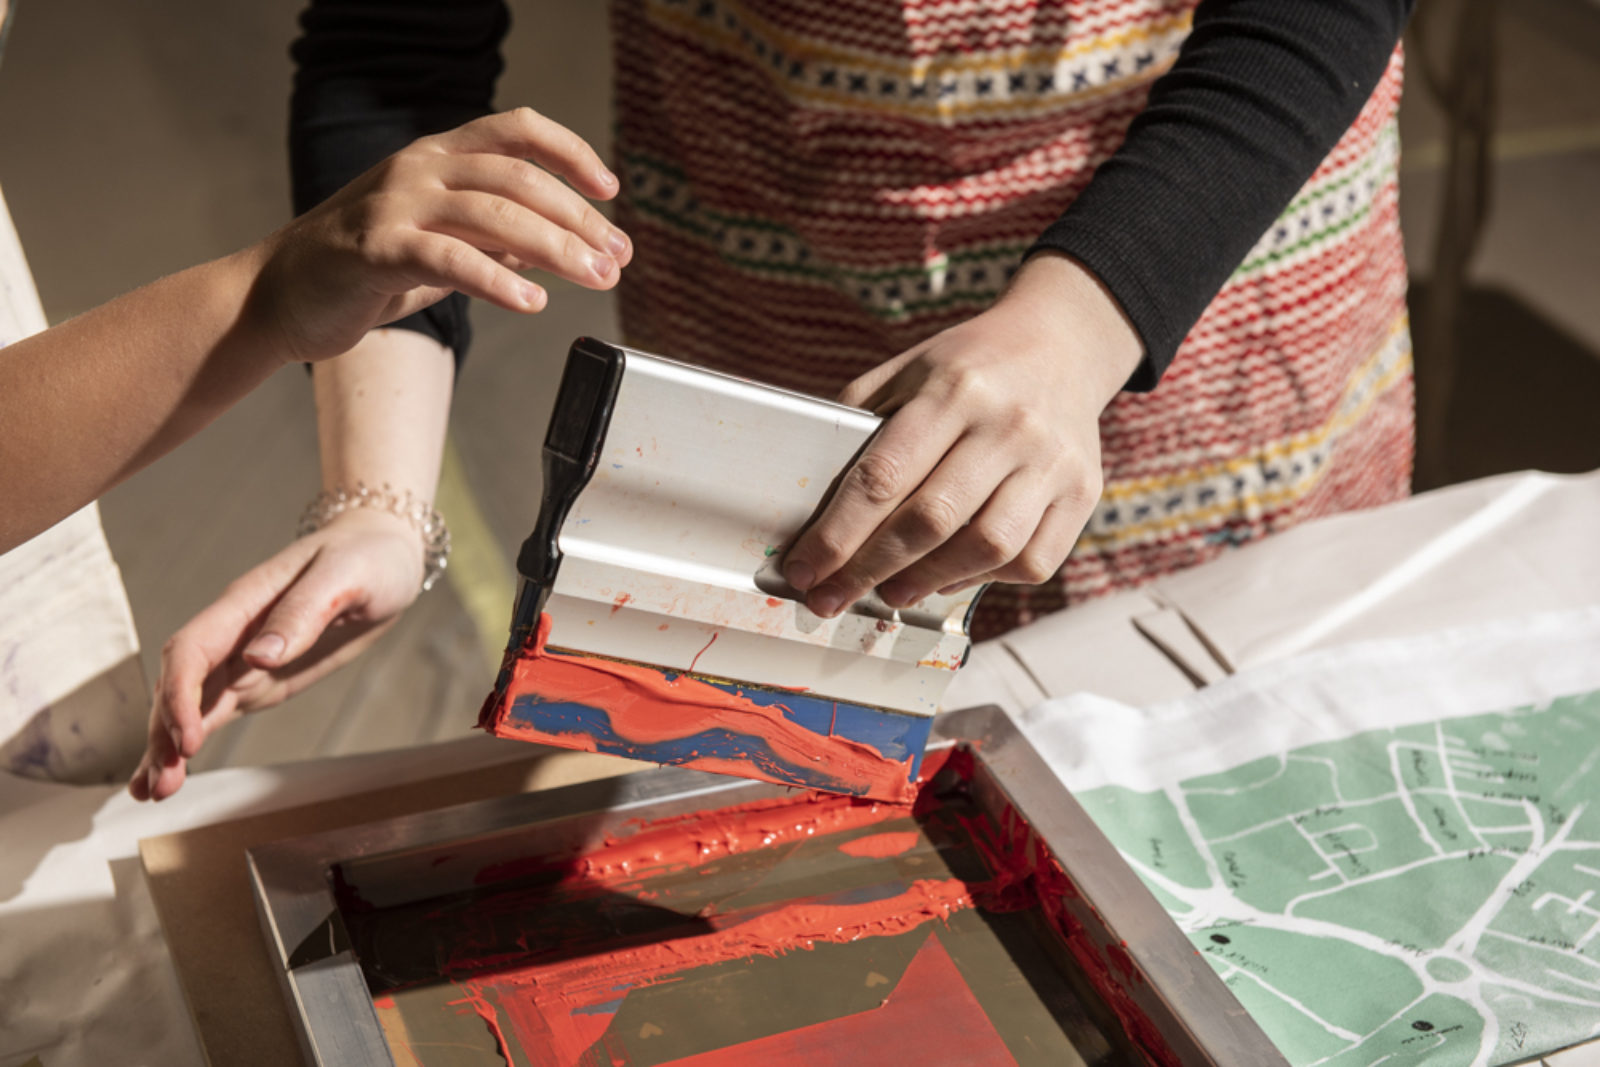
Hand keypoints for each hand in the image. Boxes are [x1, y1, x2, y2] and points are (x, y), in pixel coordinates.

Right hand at [128, 509, 426, 800]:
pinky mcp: (257, 680)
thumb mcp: (346, 577)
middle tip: (162, 783)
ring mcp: (241, 659)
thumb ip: (303, 613)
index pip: (192, 650)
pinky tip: (166, 775)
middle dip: (165, 733)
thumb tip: (259, 656)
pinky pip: (213, 712)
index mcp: (245, 603)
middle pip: (179, 684)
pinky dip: (187, 744)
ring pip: (189, 705)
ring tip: (153, 792)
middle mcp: (232, 633)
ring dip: (166, 747)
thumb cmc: (367, 557)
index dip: (181, 694)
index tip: (188, 737)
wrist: (384, 556)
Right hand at [252, 108, 631, 363]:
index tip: (610, 190)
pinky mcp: (374, 249)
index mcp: (437, 157)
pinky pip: (450, 259)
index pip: (517, 131)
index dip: (571, 152)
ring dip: (557, 248)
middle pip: (520, 178)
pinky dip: (498, 281)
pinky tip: (533, 303)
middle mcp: (418, 169)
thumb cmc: (357, 270)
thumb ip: (487, 240)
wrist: (275, 297)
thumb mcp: (435, 245)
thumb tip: (548, 249)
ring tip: (594, 278)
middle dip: (579, 218)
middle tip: (617, 256)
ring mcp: (394, 204)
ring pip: (494, 213)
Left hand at [781, 253, 1142, 618]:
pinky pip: (1033, 560)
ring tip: (890, 593)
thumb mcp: (908, 370)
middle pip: (930, 519)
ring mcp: (1052, 461)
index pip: (883, 476)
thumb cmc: (970, 366)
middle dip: (868, 569)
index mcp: (953, 388)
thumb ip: (860, 424)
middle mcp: (1008, 424)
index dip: (836, 533)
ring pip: (987, 546)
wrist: (1063, 345)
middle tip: (831, 598)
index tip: (803, 568)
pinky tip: (953, 576)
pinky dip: (987, 579)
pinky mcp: (1083, 492)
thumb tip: (810, 500)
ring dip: (927, 582)